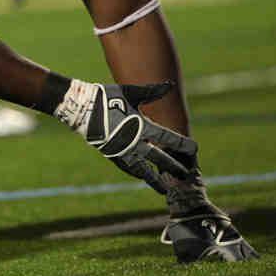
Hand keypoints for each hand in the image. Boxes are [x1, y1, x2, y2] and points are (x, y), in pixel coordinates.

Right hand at [78, 82, 197, 192]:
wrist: (81, 108)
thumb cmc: (106, 97)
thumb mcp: (131, 92)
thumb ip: (151, 92)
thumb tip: (169, 85)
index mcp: (142, 125)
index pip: (168, 138)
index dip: (182, 144)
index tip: (194, 149)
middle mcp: (134, 142)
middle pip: (159, 158)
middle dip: (173, 166)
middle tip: (186, 174)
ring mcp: (122, 150)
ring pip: (143, 169)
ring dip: (155, 179)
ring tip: (165, 190)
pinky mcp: (111, 154)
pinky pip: (127, 167)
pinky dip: (136, 173)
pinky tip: (141, 177)